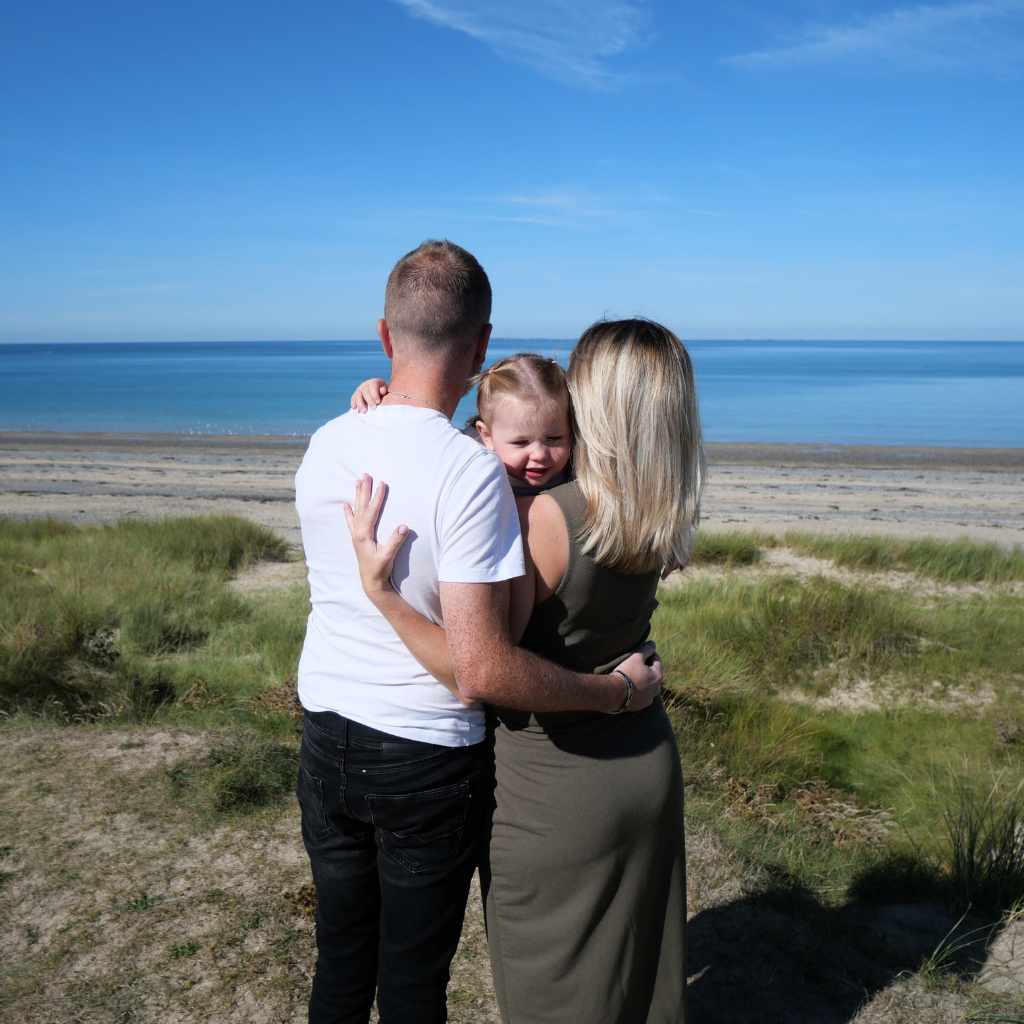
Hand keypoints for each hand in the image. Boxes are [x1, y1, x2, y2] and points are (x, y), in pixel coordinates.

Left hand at [342, 474, 408, 602]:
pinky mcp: (357, 538)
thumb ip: (395, 541)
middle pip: (361, 506)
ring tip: (358, 481)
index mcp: (363, 534)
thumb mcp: (388, 556)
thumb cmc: (380, 569)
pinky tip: (345, 505)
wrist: (371, 582)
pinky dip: (348, 512)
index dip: (377, 498)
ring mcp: (356, 534)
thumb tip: (404, 526)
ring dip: (357, 495)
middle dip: (364, 490)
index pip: (371, 511)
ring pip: (356, 510)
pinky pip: (351, 521)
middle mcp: (357, 532)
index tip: (382, 484)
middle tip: (365, 475)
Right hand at [350, 378, 388, 411]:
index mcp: (377, 382)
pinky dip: (354, 403)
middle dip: (369, 400)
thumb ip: (387, 392)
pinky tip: (355, 408)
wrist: (385, 402)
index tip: (378, 402)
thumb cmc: (390, 399)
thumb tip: (382, 391)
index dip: (374, 393)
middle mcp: (368, 384)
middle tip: (373, 408)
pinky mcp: (357, 396)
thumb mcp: (391, 394)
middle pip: (365, 390)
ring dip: (360, 403)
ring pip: (358, 394)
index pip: (373, 385)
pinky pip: (353, 398)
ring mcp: (361, 390)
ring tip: (364, 411)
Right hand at [615, 642, 661, 711]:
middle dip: (647, 668)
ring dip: (643, 681)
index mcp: (658, 676)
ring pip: (648, 686)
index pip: (657, 661)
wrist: (614, 693)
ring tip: (632, 676)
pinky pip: (641, 695)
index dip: (650, 654)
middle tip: (636, 663)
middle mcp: (657, 689)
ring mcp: (648, 699)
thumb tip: (653, 644)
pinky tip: (629, 687)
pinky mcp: (639, 706)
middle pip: (653, 674)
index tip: (642, 651)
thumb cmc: (626, 672)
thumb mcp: (636, 657)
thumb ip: (646, 649)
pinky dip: (637, 690)